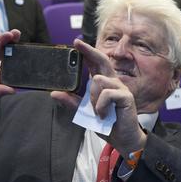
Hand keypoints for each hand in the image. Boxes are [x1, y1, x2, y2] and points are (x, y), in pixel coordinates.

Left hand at [51, 39, 145, 154]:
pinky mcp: (126, 96)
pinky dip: (100, 106)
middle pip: (102, 61)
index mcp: (104, 85)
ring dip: (93, 97)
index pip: (96, 64)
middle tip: (77, 44)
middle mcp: (113, 83)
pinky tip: (103, 115)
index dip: (88, 52)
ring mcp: (121, 88)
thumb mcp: (84, 112)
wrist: (123, 139)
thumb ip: (71, 102)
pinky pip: (107, 94)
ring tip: (98, 111)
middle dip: (90, 52)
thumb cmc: (107, 124)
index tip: (76, 42)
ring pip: (98, 80)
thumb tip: (54, 93)